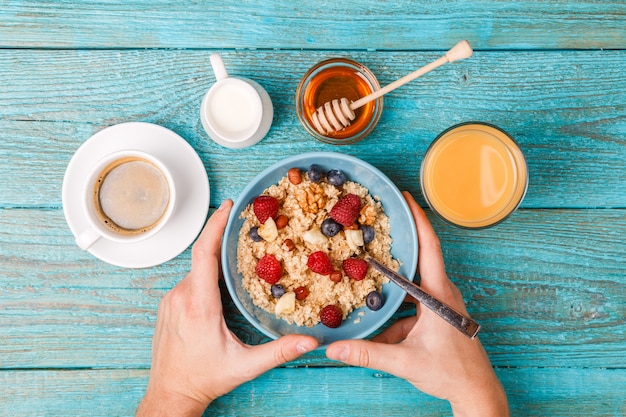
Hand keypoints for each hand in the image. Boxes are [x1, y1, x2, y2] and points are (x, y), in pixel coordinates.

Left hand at [137, 200, 318, 416]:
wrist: (170, 394)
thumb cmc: (204, 379)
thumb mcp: (245, 366)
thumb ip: (279, 351)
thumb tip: (310, 341)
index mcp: (199, 305)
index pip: (204, 253)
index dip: (215, 225)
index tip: (228, 206)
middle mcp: (181, 297)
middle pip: (202, 257)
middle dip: (222, 239)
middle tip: (243, 224)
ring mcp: (171, 300)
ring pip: (196, 270)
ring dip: (215, 260)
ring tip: (238, 253)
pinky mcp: (168, 306)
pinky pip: (189, 280)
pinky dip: (205, 274)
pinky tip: (221, 279)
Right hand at [326, 192, 508, 416]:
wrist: (476, 392)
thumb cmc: (451, 374)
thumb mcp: (405, 361)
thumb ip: (367, 354)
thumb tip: (333, 349)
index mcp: (439, 295)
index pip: (430, 248)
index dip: (419, 220)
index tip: (406, 198)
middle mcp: (443, 294)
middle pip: (421, 259)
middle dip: (401, 241)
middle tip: (380, 224)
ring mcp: (442, 305)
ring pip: (415, 283)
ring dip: (396, 277)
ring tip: (372, 267)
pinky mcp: (439, 317)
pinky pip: (415, 303)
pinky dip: (397, 306)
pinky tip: (379, 318)